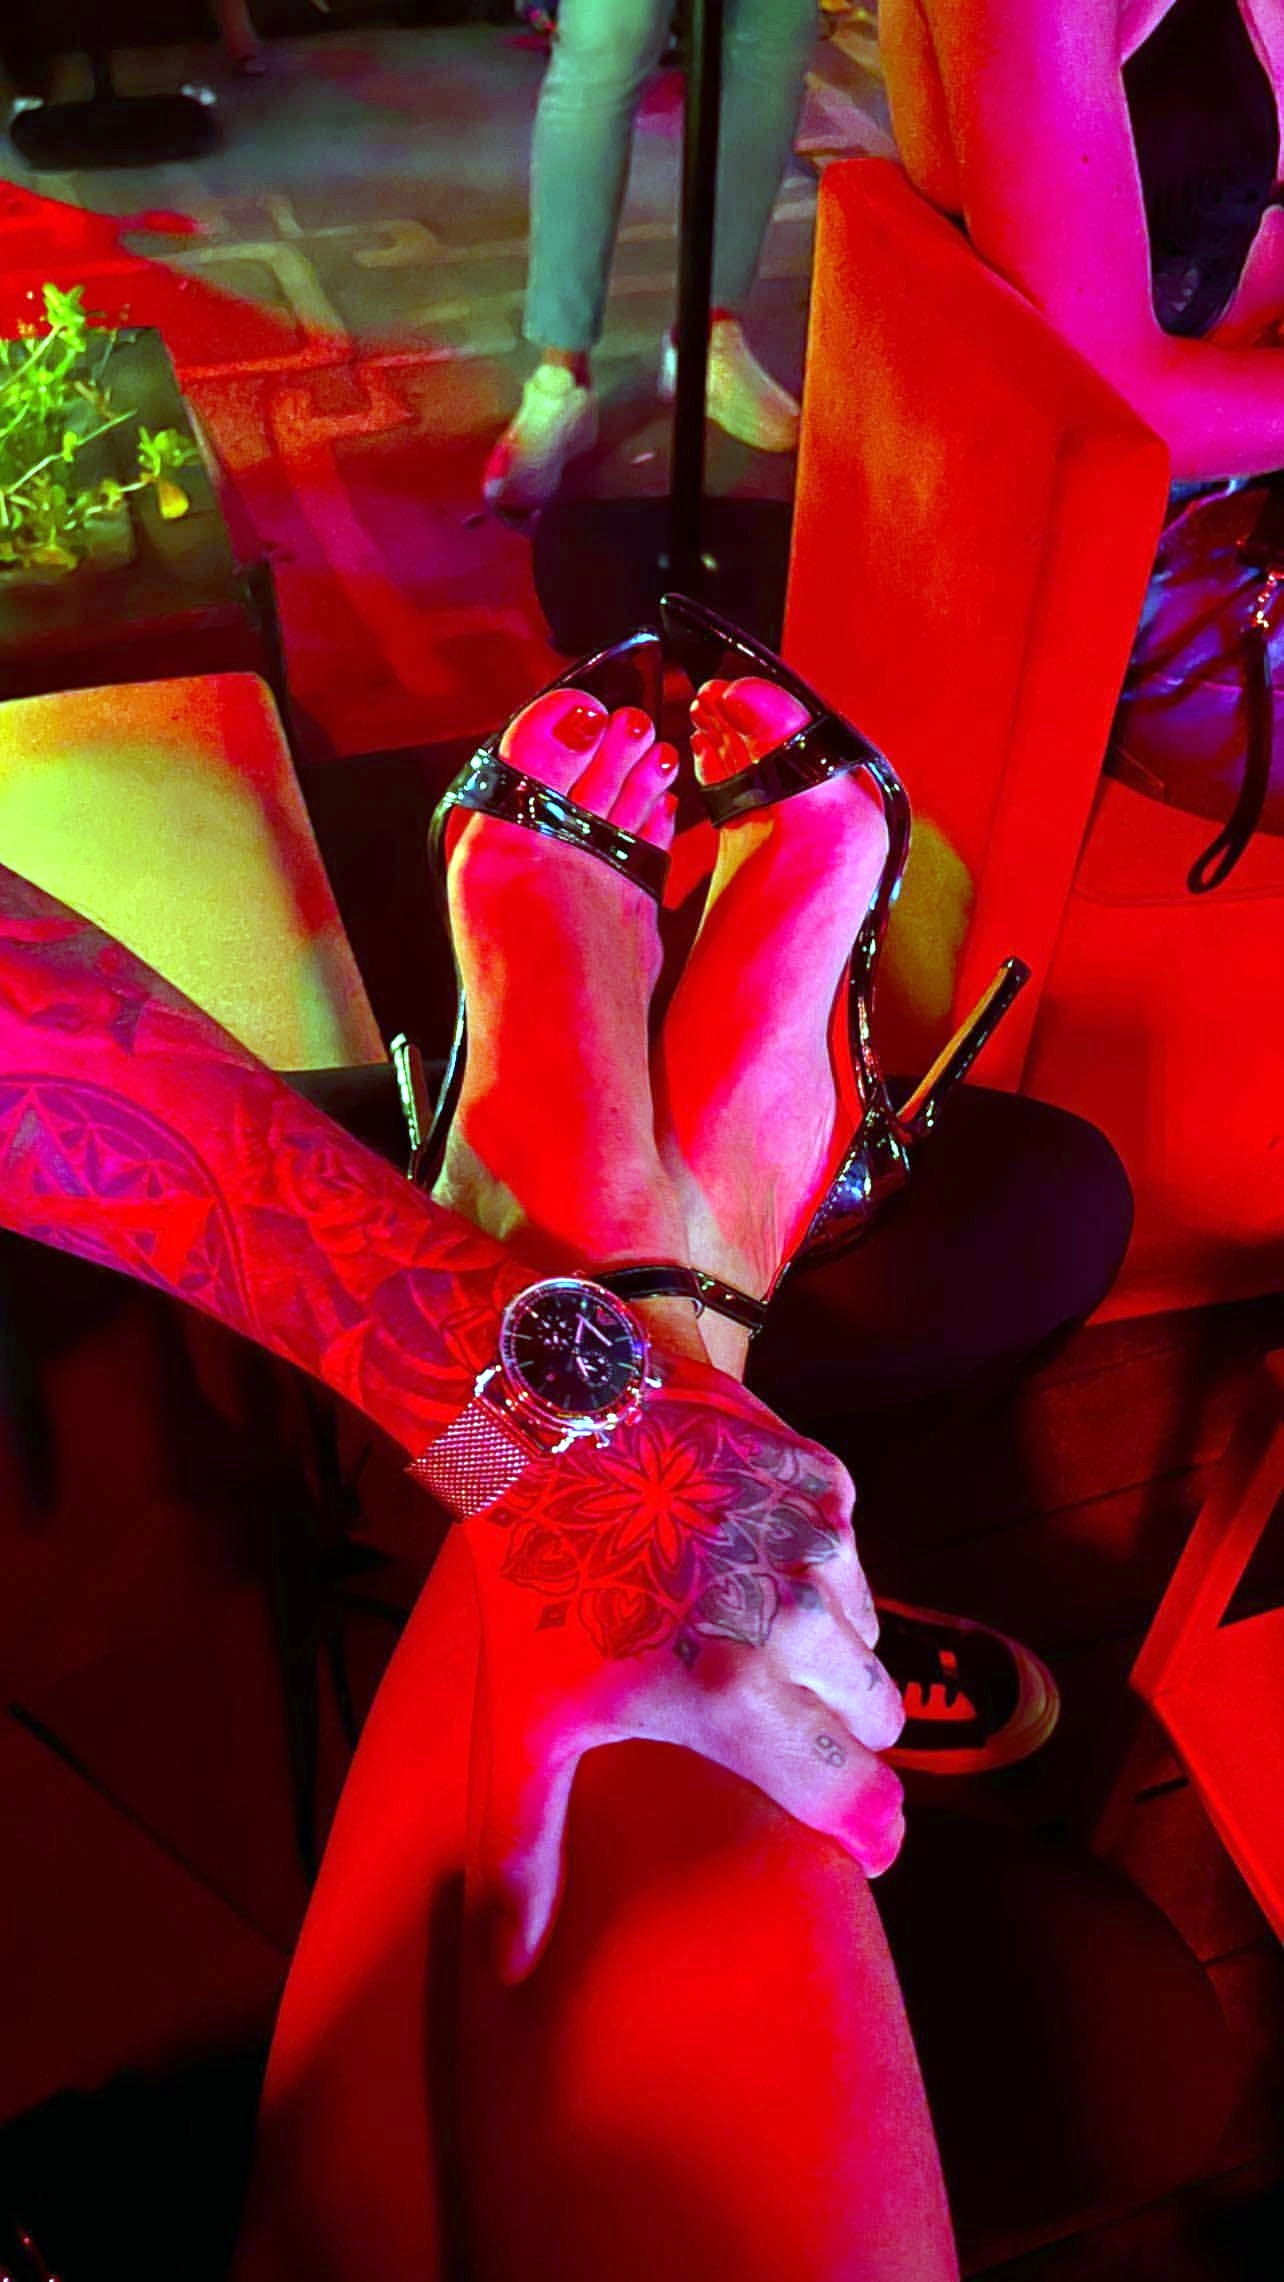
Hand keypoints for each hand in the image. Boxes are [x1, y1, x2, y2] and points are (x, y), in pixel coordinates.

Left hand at [459, 1357, 904, 1980]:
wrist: (543, 1416)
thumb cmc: (532, 1581)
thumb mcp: (519, 1723)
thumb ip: (524, 1851)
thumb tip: (511, 1970)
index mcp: (731, 1696)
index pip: (852, 1795)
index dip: (870, 1833)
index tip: (866, 1850)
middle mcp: (795, 1620)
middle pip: (878, 1712)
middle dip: (846, 1731)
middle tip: (782, 1723)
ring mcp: (817, 1539)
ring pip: (866, 1628)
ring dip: (830, 1643)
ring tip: (752, 1629)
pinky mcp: (823, 1476)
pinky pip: (850, 1546)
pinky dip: (819, 1560)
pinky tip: (753, 1551)